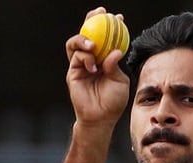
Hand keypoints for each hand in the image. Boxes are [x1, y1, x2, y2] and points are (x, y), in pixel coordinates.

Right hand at [65, 8, 130, 127]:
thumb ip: (115, 65)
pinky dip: (85, 57)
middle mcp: (92, 59)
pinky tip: (93, 65)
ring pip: (76, 42)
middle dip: (91, 20)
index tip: (119, 17)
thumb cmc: (113, 101)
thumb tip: (115, 51)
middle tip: (100, 13)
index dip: (110, 26)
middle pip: (88, 33)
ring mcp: (80, 64)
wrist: (101, 117)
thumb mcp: (119, 81)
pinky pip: (76, 57)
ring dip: (84, 39)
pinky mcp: (73, 72)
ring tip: (94, 45)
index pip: (106, 37)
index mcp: (104, 59)